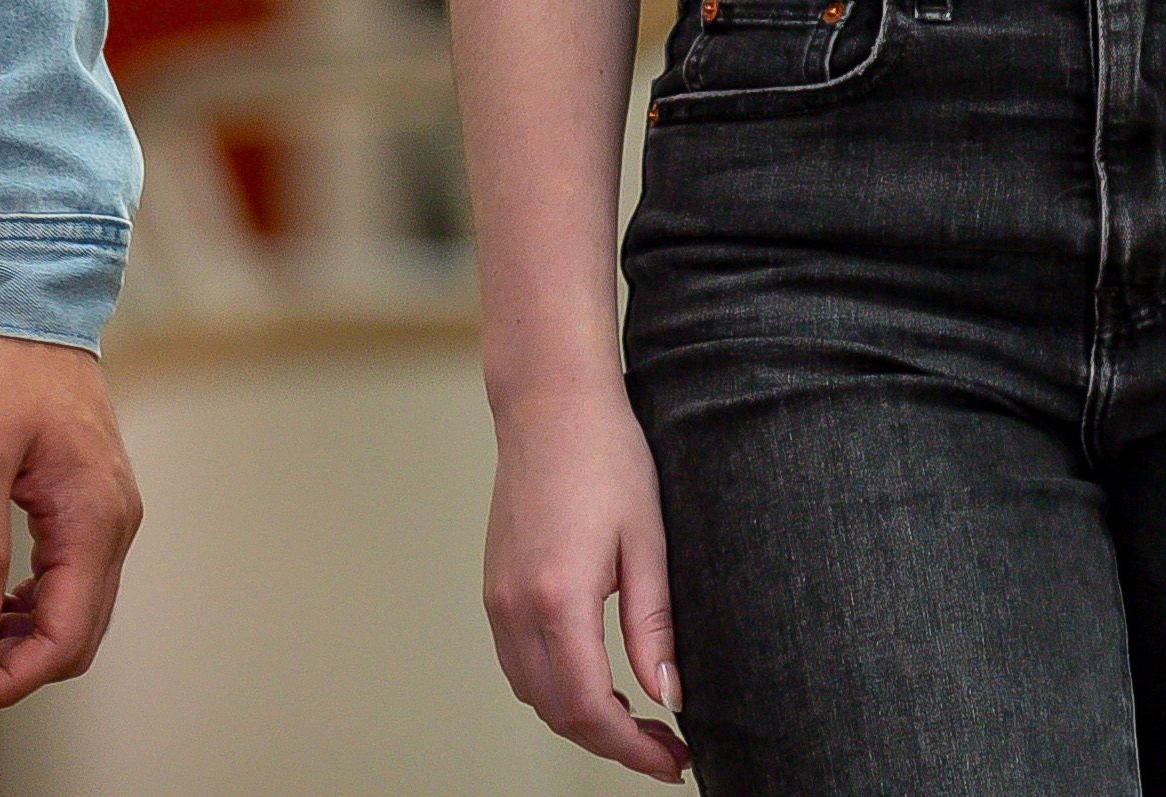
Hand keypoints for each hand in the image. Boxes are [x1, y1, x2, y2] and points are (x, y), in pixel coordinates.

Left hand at [0, 334, 140, 713]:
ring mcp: (101, 516)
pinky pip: (58, 582)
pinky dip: (13, 605)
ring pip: (65, 613)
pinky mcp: (82, 506)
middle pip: (71, 636)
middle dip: (3, 664)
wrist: (24, 303)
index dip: (8, 681)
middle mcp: (111, 527)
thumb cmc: (0, 370)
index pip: (64, 637)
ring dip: (5, 637)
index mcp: (93, 520)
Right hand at [478, 378, 691, 775]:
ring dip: (582, 721)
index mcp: (558, 599)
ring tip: (639, 722)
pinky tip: (597, 683)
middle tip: (667, 749)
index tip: (672, 760)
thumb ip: (654, 626)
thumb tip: (668, 694)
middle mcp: (515, 609)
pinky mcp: (494, 591)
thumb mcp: (649, 540)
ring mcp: (496, 602)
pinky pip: (519, 665)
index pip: (588, 708)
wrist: (551, 405)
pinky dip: (556, 689)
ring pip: (534, 695)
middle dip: (612, 744)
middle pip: (557, 714)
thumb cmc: (608, 458)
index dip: (631, 747)